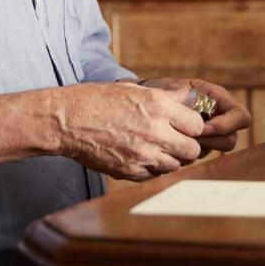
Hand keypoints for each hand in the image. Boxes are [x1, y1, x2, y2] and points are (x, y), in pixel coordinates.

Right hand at [54, 83, 204, 180]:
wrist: (67, 120)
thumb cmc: (97, 100)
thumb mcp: (134, 89)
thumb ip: (166, 97)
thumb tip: (190, 98)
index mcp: (158, 106)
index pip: (197, 126)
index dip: (192, 127)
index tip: (183, 126)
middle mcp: (155, 132)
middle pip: (192, 150)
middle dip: (186, 146)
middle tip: (173, 140)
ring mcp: (143, 155)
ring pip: (175, 166)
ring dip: (169, 159)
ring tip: (154, 148)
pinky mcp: (130, 171)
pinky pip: (154, 176)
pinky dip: (151, 169)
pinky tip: (139, 156)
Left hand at [139, 77, 250, 155]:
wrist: (149, 101)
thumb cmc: (163, 90)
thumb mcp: (177, 89)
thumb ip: (191, 101)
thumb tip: (201, 121)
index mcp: (220, 100)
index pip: (241, 117)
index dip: (225, 125)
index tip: (202, 128)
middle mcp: (220, 119)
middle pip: (231, 139)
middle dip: (209, 141)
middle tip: (189, 137)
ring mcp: (211, 135)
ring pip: (217, 151)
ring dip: (199, 148)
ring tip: (179, 140)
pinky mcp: (200, 146)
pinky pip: (201, 156)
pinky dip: (189, 154)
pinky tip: (174, 146)